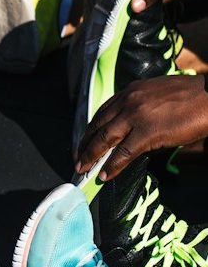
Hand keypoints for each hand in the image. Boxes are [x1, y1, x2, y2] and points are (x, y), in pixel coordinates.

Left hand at [75, 75, 207, 179]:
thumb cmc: (189, 98)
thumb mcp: (156, 95)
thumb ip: (140, 106)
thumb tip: (131, 128)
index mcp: (131, 91)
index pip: (103, 111)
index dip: (91, 128)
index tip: (84, 140)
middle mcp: (128, 100)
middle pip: (98, 124)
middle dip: (85, 143)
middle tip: (78, 158)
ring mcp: (136, 116)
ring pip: (105, 138)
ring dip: (91, 156)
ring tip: (83, 168)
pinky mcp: (147, 132)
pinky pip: (124, 152)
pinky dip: (112, 165)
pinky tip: (105, 175)